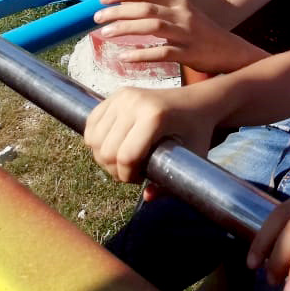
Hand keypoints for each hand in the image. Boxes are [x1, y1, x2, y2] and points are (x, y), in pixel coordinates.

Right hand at [84, 85, 213, 184]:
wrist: (198, 101)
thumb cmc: (197, 131)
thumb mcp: (193, 157)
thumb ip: (171, 183)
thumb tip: (147, 197)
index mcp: (155, 116)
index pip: (126, 157)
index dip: (128, 176)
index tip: (141, 179)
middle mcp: (136, 102)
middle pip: (107, 151)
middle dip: (115, 170)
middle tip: (132, 171)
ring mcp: (124, 96)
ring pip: (94, 140)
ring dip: (104, 157)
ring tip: (124, 159)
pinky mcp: (117, 94)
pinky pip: (91, 124)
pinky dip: (96, 141)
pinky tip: (114, 145)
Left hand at [95, 0, 260, 73]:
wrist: (230, 50)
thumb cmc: (202, 33)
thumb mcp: (184, 13)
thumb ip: (161, 8)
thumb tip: (128, 6)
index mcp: (180, 2)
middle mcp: (183, 14)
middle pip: (145, 8)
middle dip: (117, 11)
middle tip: (96, 18)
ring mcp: (187, 33)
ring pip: (151, 27)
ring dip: (125, 29)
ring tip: (105, 34)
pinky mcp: (189, 53)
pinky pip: (161, 53)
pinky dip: (141, 54)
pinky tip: (124, 57)